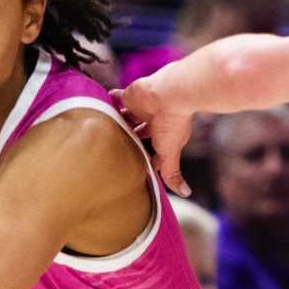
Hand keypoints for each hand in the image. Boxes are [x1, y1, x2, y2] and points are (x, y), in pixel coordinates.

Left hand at [113, 74, 195, 196]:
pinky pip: (118, 97)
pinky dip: (110, 99)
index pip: (153, 148)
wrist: (170, 94)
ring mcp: (141, 108)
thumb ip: (172, 173)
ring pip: (126, 116)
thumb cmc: (172, 123)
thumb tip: (186, 193)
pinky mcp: (131, 96)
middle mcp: (153, 121)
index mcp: (164, 134)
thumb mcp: (170, 153)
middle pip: (137, 132)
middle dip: (129, 138)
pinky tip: (101, 103)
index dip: (145, 156)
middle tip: (115, 147)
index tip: (135, 165)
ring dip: (118, 120)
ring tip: (104, 129)